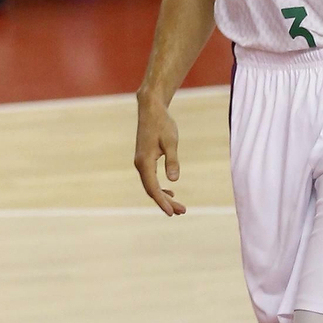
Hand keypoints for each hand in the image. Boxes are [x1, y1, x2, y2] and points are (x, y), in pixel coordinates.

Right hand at [134, 92, 184, 215]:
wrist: (151, 109)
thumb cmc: (162, 124)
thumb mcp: (171, 142)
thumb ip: (172, 161)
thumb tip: (174, 180)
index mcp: (144, 161)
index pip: (152, 187)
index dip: (162, 202)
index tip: (172, 213)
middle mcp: (140, 163)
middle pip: (151, 189)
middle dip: (165, 202)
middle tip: (182, 212)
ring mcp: (141, 161)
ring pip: (151, 185)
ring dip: (163, 196)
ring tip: (179, 206)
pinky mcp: (144, 158)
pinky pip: (150, 178)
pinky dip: (160, 187)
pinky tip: (170, 191)